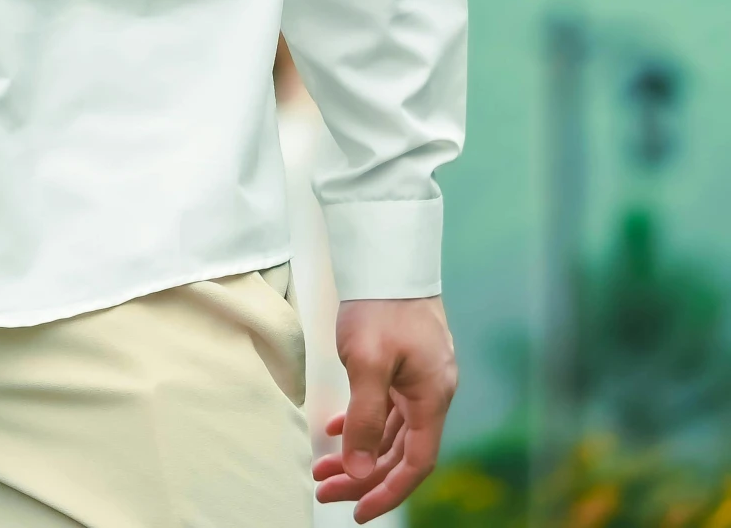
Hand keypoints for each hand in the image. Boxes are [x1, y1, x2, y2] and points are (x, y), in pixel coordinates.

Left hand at [313, 297, 456, 520]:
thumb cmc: (380, 304)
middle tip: (324, 488)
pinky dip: (363, 421)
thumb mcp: (367, 363)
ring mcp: (419, 377)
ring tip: (322, 465)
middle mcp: (432, 392)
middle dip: (363, 475)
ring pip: (390, 430)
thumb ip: (365, 420)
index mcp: (432, 398)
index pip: (414, 463)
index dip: (387, 492)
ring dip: (359, 450)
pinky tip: (336, 429)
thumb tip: (361, 472)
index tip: (356, 511)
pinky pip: (386, 406)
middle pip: (400, 451)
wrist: (387, 253)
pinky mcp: (404, 363)